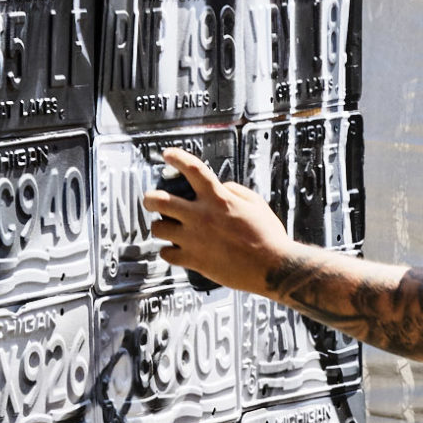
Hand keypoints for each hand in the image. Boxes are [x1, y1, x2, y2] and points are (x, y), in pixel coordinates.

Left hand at [144, 148, 292, 292]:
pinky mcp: (194, 260)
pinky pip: (166, 254)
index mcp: (218, 198)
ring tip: (167, 227)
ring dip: (160, 226)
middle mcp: (201, 216)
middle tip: (150, 199)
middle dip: (149, 198)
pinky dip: (168, 251)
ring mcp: (194, 239)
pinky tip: (175, 249)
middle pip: (159, 200)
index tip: (168, 155)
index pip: (192, 169)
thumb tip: (221, 187)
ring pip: (158, 228)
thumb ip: (234, 190)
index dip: (177, 158)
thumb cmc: (268, 236)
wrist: (273, 267)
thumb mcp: (255, 203)